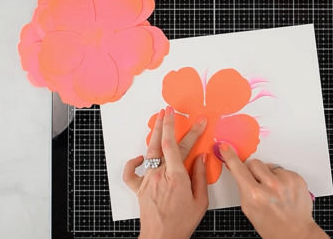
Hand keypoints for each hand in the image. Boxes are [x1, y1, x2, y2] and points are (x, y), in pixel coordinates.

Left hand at [123, 107, 208, 238]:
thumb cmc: (181, 223)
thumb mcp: (200, 201)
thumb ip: (200, 176)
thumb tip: (201, 157)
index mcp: (177, 177)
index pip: (179, 146)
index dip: (188, 130)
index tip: (197, 120)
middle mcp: (160, 175)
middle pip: (162, 143)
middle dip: (167, 124)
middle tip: (170, 109)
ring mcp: (148, 181)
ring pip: (149, 152)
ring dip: (154, 134)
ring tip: (159, 120)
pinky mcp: (139, 189)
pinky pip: (131, 173)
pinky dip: (133, 162)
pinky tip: (140, 156)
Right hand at [218, 143, 328, 238]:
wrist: (294, 232)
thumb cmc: (270, 224)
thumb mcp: (249, 208)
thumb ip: (243, 187)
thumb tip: (236, 168)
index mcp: (254, 195)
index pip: (239, 168)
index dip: (231, 156)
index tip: (225, 147)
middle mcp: (270, 186)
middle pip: (255, 163)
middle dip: (253, 171)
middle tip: (258, 183)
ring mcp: (285, 181)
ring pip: (269, 166)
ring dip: (269, 175)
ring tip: (274, 191)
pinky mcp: (296, 178)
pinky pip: (282, 170)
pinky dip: (281, 179)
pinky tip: (283, 191)